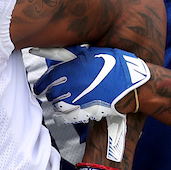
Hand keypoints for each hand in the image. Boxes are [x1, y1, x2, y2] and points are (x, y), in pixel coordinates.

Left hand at [31, 46, 149, 161]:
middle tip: (48, 93)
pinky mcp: (86, 112)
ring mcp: (79, 100)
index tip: (38, 86)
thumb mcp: (92, 53)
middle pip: (51, 93)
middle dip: (49, 93)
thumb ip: (71, 54)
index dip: (41, 83)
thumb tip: (54, 51)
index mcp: (72, 69)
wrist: (132, 85)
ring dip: (56, 104)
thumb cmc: (116, 66)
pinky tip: (61, 116)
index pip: (48, 77)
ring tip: (57, 102)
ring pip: (58, 106)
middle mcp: (73, 86)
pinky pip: (67, 118)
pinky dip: (62, 117)